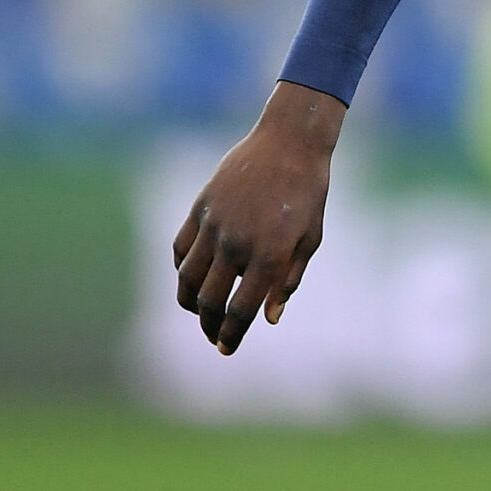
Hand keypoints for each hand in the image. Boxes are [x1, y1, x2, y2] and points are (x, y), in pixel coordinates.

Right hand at [172, 81, 345, 354]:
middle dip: (210, 327)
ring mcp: (215, 224)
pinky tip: (193, 279)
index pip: (240, 311)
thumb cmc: (308, 193)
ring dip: (190, 304)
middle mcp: (237, 243)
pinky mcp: (201, 208)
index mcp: (269, 254)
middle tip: (214, 337)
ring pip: (187, 279)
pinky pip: (180, 249)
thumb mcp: (309, 239)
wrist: (290, 142)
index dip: (231, 336)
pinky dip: (182, 270)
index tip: (227, 348)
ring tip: (201, 312)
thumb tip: (269, 318)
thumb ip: (288, 281)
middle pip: (210, 302)